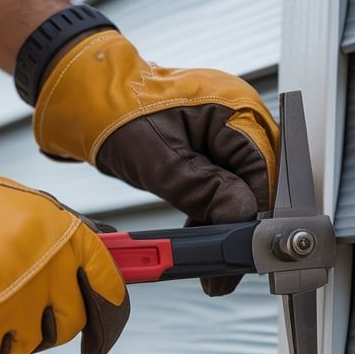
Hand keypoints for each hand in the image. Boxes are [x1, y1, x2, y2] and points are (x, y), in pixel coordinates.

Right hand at [0, 101, 128, 353]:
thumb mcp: (20, 205)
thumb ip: (58, 235)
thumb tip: (101, 251)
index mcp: (64, 236)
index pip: (108, 289)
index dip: (108, 318)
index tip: (100, 337)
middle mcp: (48, 271)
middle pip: (67, 326)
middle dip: (40, 326)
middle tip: (6, 312)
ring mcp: (15, 304)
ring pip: (22, 345)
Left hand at [32, 30, 278, 295]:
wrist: (88, 98)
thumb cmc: (115, 114)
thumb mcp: (159, 161)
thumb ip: (204, 190)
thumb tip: (240, 217)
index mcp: (234, 108)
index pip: (266, 169)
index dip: (258, 213)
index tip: (245, 247)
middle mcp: (239, 115)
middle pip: (261, 178)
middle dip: (243, 218)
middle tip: (224, 255)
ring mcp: (227, 128)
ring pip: (245, 183)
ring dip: (227, 215)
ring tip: (204, 242)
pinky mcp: (213, 142)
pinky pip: (227, 179)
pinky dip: (214, 204)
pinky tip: (198, 222)